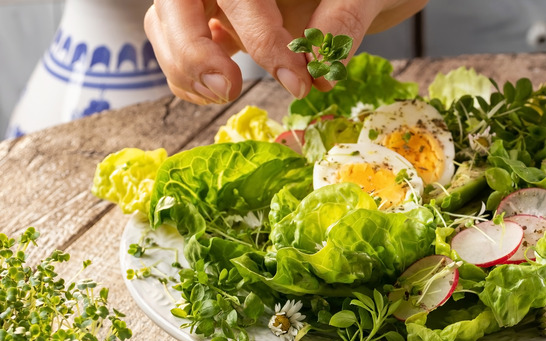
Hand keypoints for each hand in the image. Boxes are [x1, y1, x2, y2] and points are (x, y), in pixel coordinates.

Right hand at [144, 0, 426, 103]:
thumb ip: (347, 16)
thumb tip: (321, 66)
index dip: (263, 39)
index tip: (297, 81)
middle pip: (176, 1)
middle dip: (191, 48)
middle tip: (228, 89)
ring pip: (166, 20)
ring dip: (183, 65)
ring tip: (225, 94)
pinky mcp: (219, 17)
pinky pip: (177, 40)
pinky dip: (186, 73)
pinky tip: (218, 93)